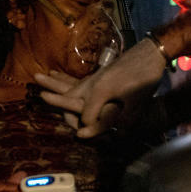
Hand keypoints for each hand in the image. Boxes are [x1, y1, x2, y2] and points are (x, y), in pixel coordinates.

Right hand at [34, 38, 164, 137]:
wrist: (149, 53)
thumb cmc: (144, 79)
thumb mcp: (137, 103)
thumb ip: (124, 121)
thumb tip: (117, 136)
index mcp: (99, 92)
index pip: (86, 117)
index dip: (91, 130)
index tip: (98, 137)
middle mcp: (92, 84)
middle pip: (70, 99)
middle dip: (63, 109)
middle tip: (57, 113)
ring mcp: (94, 78)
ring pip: (71, 88)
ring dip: (59, 91)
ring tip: (41, 83)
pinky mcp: (98, 75)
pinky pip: (77, 83)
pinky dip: (67, 84)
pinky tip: (58, 78)